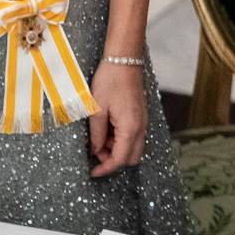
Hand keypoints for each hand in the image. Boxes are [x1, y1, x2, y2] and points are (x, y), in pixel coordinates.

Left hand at [86, 60, 150, 177]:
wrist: (124, 61)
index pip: (121, 159)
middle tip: (95, 151)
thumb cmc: (110, 82)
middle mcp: (141, 127)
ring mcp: (143, 122)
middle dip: (114, 160)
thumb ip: (97, 134)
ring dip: (116, 149)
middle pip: (132, 157)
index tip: (92, 173)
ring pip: (133, 147)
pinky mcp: (140, 116)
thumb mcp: (97, 109)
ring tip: (98, 136)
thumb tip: (96, 151)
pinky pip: (133, 136)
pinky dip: (120, 139)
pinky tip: (106, 128)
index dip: (106, 169)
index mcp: (130, 128)